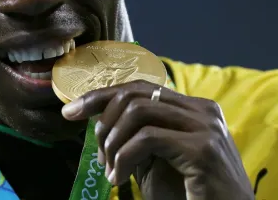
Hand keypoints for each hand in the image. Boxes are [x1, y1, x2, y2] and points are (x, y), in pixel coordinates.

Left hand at [61, 80, 252, 199]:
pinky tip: (120, 179)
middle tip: (96, 154)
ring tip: (111, 171)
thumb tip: (99, 116)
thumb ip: (139, 135)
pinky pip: (147, 139)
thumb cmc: (191, 196)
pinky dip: (124, 158)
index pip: (140, 88)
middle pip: (135, 94)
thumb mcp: (159, 160)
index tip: (71, 111)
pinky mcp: (202, 149)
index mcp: (195, 108)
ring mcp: (205, 127)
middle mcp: (203, 110)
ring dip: (114, 143)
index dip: (101, 95)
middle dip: (103, 119)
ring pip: (137, 112)